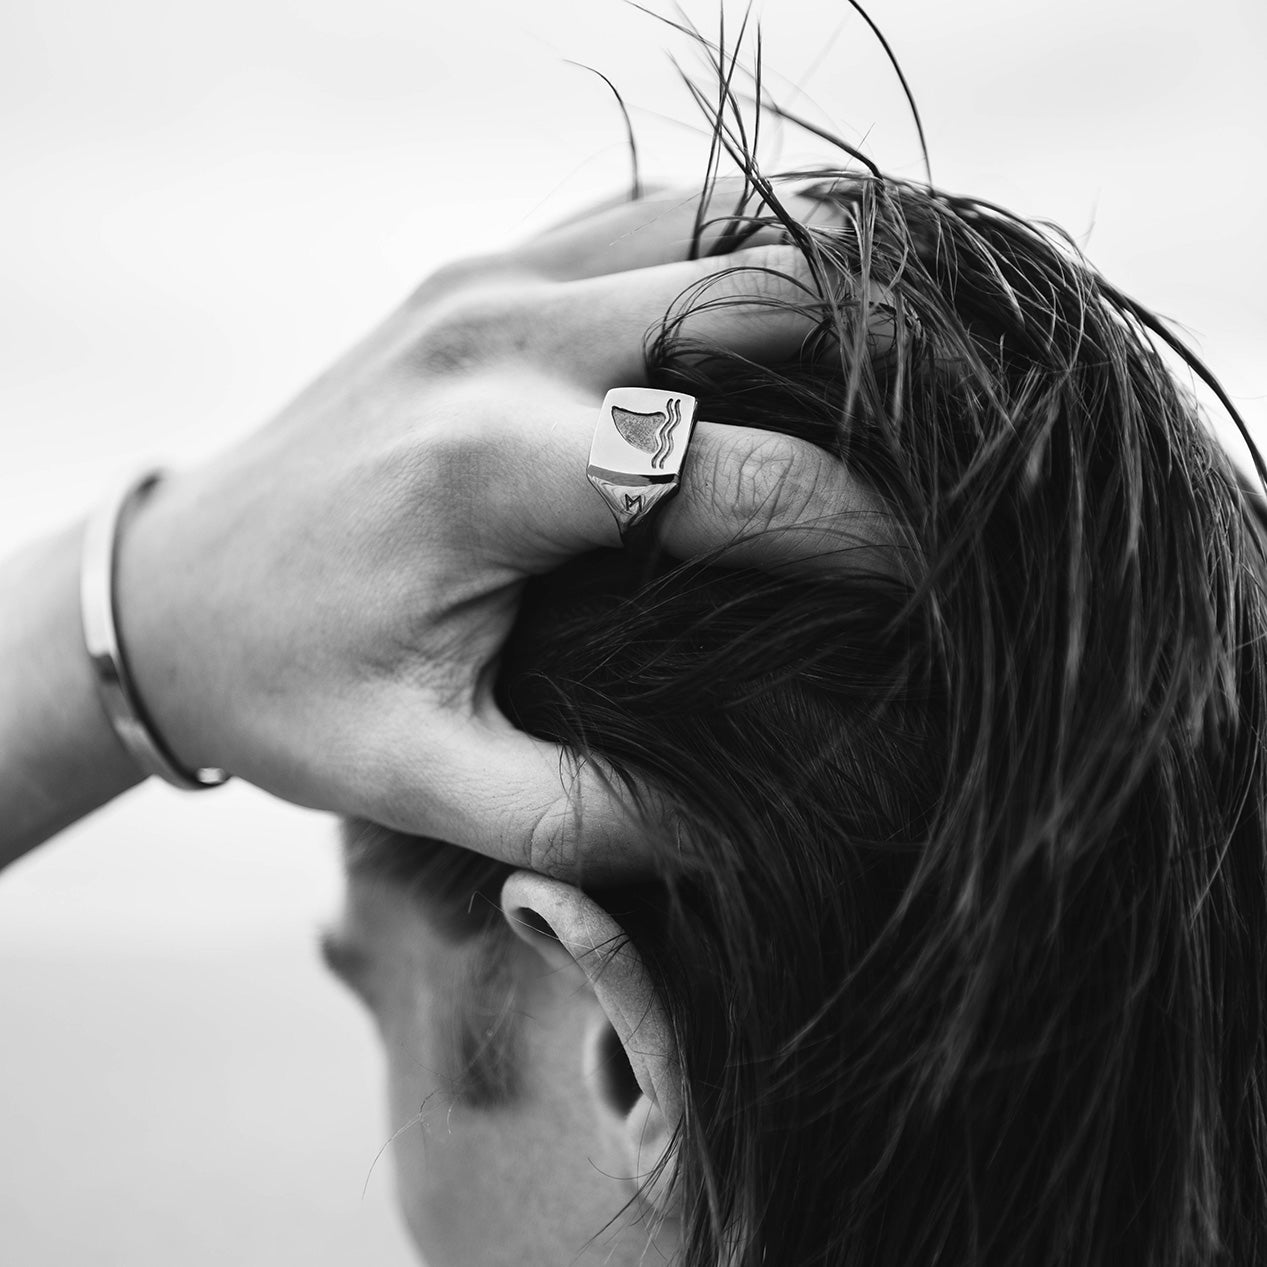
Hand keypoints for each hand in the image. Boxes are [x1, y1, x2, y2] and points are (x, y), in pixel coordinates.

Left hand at [117, 185, 886, 874]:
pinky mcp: (487, 269)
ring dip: (829, 291)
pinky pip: (657, 213)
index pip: (740, 476)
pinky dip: (749, 253)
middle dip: (883, 383)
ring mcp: (492, 282)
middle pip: (760, 298)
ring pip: (723, 223)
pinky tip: (792, 334)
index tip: (943, 584)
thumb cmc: (291, 691)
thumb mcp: (421, 781)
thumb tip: (749, 823)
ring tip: (900, 392)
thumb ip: (589, 816)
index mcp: (490, 472)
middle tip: (947, 470)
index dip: (867, 534)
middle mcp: (499, 341)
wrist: (175, 592)